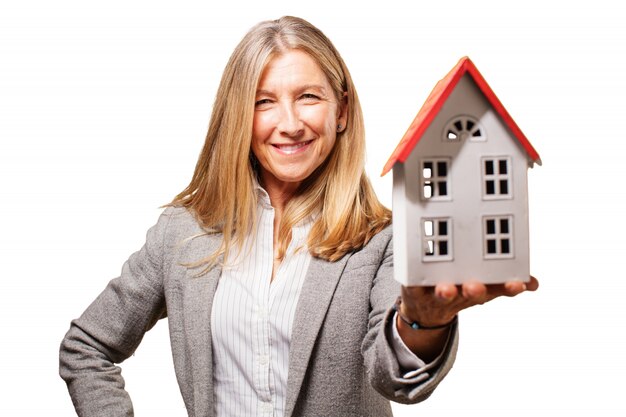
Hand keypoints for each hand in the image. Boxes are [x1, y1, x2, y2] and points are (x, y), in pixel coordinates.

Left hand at [400, 276, 539, 327]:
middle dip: (476, 291)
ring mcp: (436, 293)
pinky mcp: (414, 289)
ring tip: (447, 289)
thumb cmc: (455, 289)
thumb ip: (503, 284)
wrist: (423, 310)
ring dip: (446, 292)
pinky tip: (414, 278)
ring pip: (443, 294)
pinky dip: (413, 283)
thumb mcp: (481, 288)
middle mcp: (459, 293)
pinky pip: (413, 285)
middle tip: (478, 286)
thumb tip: (535, 283)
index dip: (507, 288)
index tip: (520, 284)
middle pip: (470, 294)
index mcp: (478, 290)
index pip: (496, 290)